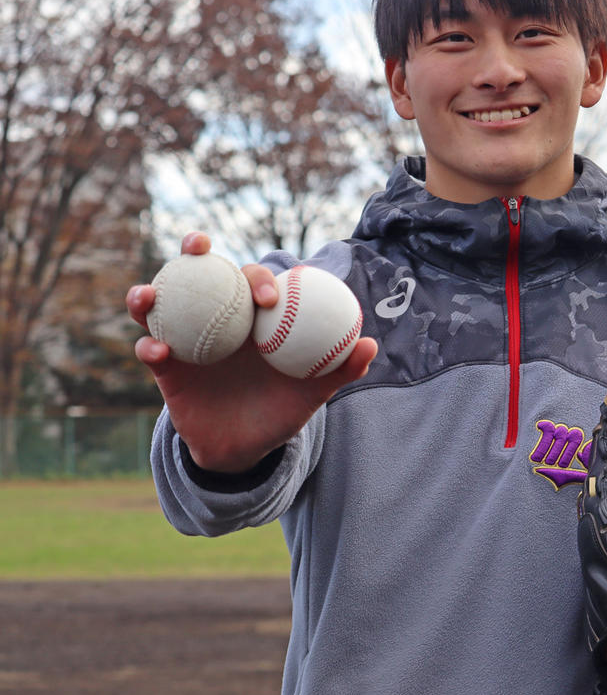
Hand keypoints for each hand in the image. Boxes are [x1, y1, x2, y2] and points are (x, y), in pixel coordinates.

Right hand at [126, 232, 376, 472]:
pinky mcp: (164, 366)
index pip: (252, 281)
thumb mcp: (313, 392)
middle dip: (195, 249)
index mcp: (253, 318)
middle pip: (201, 273)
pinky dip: (149, 345)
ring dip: (149, 292)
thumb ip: (341, 369)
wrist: (245, 448)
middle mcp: (217, 319)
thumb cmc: (282, 410)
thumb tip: (370, 344)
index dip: (259, 277)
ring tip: (150, 294)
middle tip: (199, 246)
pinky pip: (150, 348)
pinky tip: (158, 350)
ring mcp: (185, 338)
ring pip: (162, 304)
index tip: (270, 296)